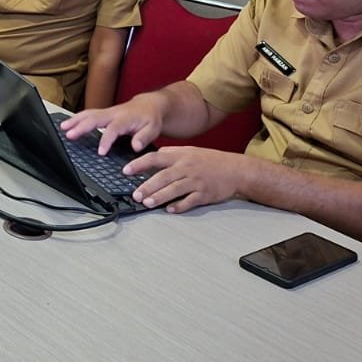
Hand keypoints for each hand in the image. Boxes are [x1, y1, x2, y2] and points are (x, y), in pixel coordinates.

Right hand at [60, 94, 164, 155]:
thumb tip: (135, 146)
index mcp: (125, 118)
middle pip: (94, 118)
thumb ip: (144, 138)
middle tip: (69, 134)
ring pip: (88, 114)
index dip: (106, 140)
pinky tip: (68, 124)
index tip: (100, 152)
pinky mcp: (103, 113)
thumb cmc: (150, 119)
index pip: (113, 129)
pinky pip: (88, 114)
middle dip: (81, 126)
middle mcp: (114, 113)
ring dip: (75, 120)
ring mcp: (107, 112)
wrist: (150, 105)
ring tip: (63, 127)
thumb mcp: (153, 129)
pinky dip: (77, 118)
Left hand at [124, 145, 248, 212]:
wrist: (236, 169)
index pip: (156, 158)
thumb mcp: (190, 151)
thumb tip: (156, 154)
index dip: (139, 164)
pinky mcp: (205, 194)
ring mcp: (196, 181)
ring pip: (174, 189)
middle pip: (163, 177)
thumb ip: (172, 152)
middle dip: (147, 186)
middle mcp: (187, 167)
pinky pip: (190, 201)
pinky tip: (170, 210)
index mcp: (181, 156)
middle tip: (135, 194)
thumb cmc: (211, 160)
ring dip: (160, 197)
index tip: (126, 170)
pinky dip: (180, 206)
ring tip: (147, 203)